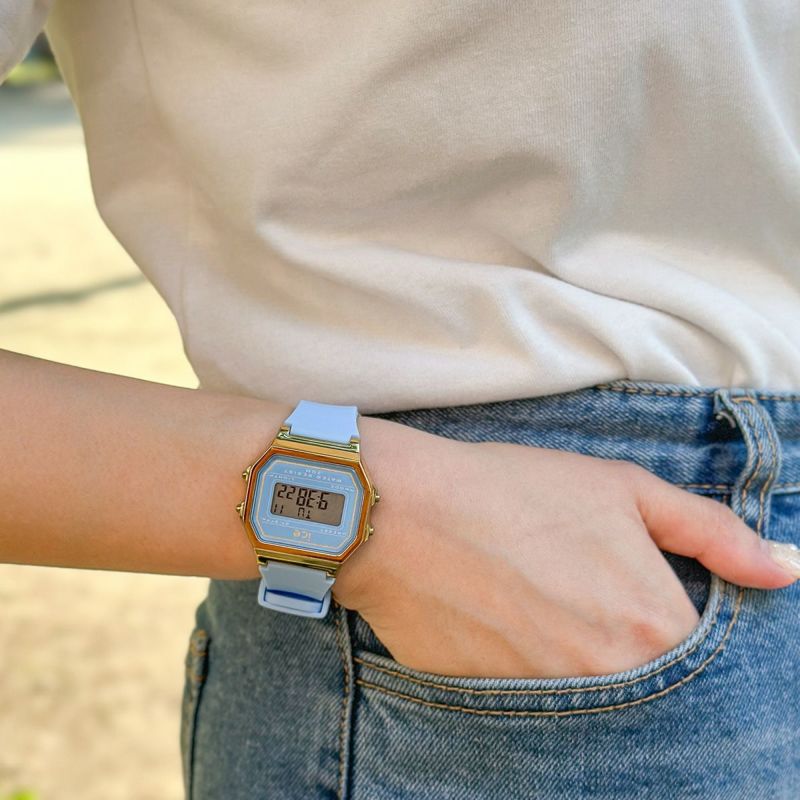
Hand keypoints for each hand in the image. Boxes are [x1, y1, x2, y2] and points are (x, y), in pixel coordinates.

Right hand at [334, 424, 795, 678]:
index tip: (631, 590)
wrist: (402, 514)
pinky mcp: (494, 709)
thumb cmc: (512, 490)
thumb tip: (784, 571)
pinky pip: (535, 706)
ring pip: (591, 697)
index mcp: (653, 624)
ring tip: (537, 601)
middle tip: (577, 592)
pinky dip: (531, 670)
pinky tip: (504, 620)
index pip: (703, 655)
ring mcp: (548, 703)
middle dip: (624, 640)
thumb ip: (711, 531)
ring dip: (577, 657)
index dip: (668, 615)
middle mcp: (609, 680)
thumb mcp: (621, 489)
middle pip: (647, 681)